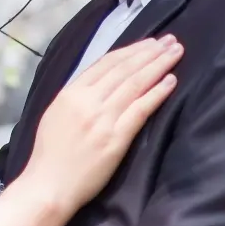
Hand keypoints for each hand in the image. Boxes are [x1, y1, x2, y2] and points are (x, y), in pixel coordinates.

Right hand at [18, 36, 181, 214]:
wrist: (49, 185)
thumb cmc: (50, 153)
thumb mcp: (56, 113)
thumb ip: (77, 95)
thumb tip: (99, 80)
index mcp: (71, 92)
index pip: (105, 63)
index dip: (130, 50)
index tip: (149, 43)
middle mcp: (87, 101)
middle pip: (124, 69)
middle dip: (150, 52)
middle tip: (170, 41)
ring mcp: (102, 119)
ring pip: (135, 84)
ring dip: (158, 66)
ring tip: (175, 53)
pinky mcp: (116, 138)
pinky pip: (140, 109)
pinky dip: (157, 92)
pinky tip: (170, 81)